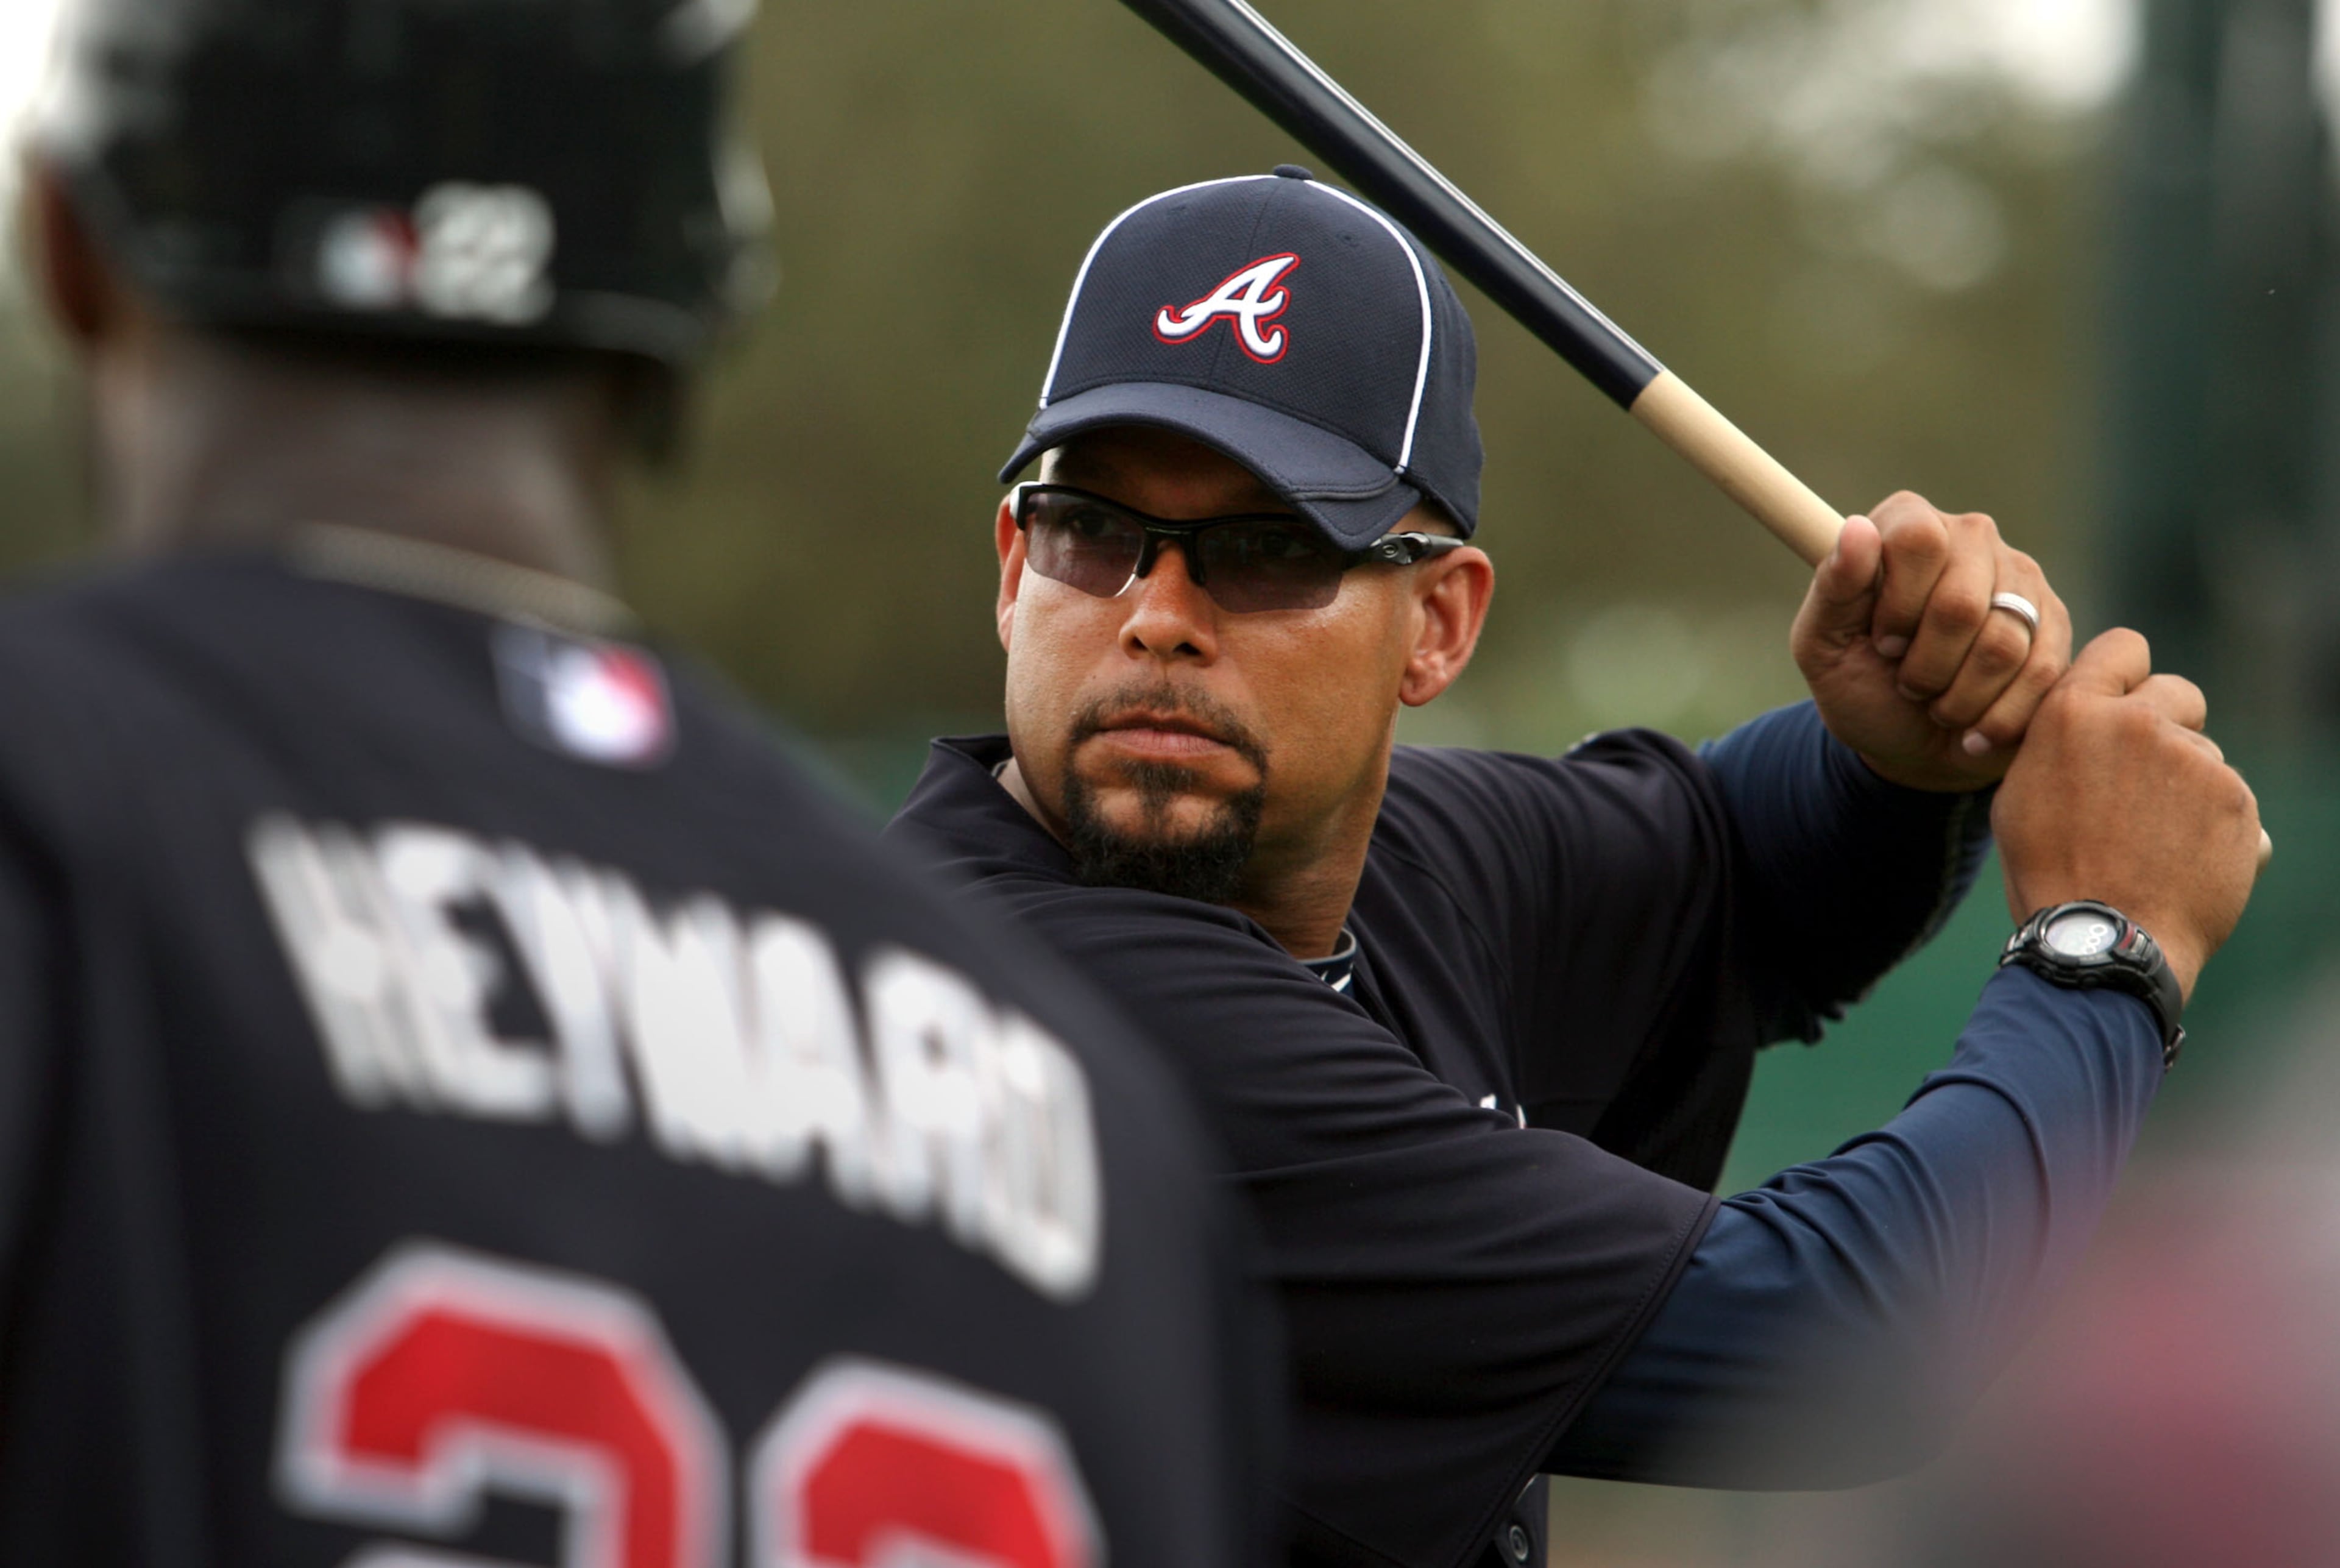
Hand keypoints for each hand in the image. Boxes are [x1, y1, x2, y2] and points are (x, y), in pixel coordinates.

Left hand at [1792, 493, 2070, 791]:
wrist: (1913, 742)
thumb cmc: (1861, 685)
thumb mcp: (1823, 645)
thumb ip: (1834, 588)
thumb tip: (1857, 529)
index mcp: (1907, 522)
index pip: (1917, 539)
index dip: (1897, 606)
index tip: (1882, 642)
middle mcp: (1971, 535)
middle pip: (1961, 603)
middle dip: (1926, 666)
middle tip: (1909, 683)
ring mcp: (2021, 575)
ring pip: (2003, 644)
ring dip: (1959, 697)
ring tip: (1939, 702)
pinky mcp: (2056, 622)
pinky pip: (2040, 673)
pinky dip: (1996, 717)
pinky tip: (1973, 726)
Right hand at [1994, 629, 2261, 1000]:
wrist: (2104, 938)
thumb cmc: (2050, 874)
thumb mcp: (2019, 796)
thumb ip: (2056, 744)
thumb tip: (2076, 721)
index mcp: (2073, 714)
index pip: (2122, 646)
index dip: (2126, 674)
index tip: (2123, 706)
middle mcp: (2138, 722)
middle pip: (2177, 692)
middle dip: (2168, 726)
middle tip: (2143, 784)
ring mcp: (2193, 759)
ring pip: (2203, 754)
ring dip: (2188, 786)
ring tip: (2156, 843)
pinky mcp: (2236, 797)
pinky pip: (2232, 798)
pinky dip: (2217, 826)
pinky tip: (2184, 863)